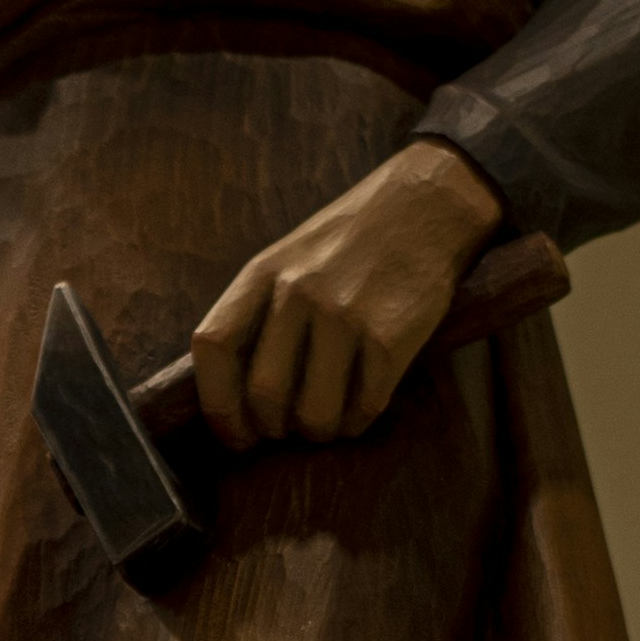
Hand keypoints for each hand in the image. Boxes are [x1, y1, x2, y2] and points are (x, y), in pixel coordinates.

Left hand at [189, 142, 503, 448]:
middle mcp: (298, 292)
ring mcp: (345, 314)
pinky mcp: (391, 336)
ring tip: (326, 422)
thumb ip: (258, 314)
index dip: (217, 404)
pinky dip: (357, 423)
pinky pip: (364, 407)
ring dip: (317, 432)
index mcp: (262, 273)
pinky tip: (359, 409)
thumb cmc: (350, 244)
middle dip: (272, 429)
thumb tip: (232, 394)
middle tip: (286, 431)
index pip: (213, 347)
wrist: (425, 207)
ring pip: (315, 413)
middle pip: (264, 394)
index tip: (234, 433)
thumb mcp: (288, 260)